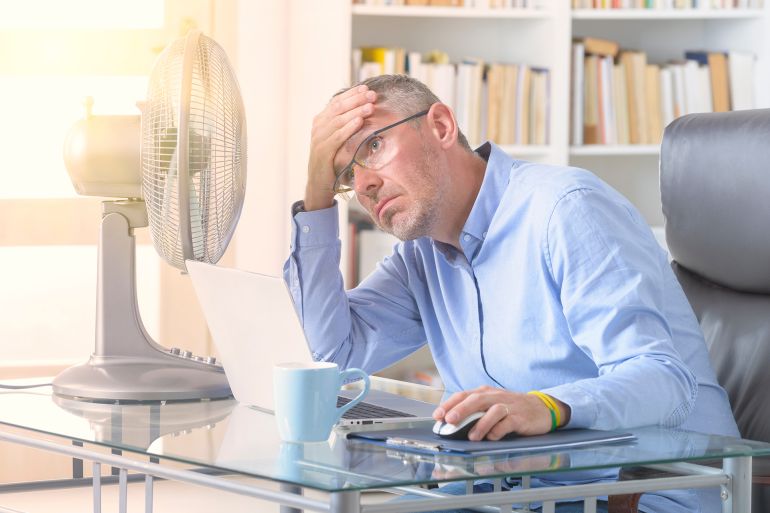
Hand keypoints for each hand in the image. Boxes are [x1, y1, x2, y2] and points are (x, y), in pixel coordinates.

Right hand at [304, 85, 376, 210]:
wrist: (319, 183)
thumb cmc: (333, 160)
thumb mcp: (339, 140)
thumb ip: (346, 126)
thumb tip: (365, 111)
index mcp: (321, 120)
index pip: (337, 101)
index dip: (352, 94)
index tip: (367, 89)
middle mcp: (318, 126)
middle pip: (338, 107)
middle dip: (356, 99)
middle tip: (372, 95)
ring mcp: (318, 138)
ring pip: (338, 120)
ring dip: (355, 111)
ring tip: (370, 106)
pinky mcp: (322, 151)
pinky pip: (337, 136)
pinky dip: (349, 128)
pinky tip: (360, 121)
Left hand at [432, 385, 570, 440]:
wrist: (541, 408)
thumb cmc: (511, 408)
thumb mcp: (491, 405)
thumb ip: (474, 411)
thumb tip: (451, 423)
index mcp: (485, 392)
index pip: (463, 395)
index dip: (449, 404)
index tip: (437, 415)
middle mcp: (495, 397)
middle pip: (476, 400)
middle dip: (461, 410)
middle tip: (449, 420)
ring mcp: (508, 406)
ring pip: (492, 411)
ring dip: (480, 424)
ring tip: (471, 436)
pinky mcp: (520, 417)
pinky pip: (508, 422)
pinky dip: (499, 430)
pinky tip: (492, 437)